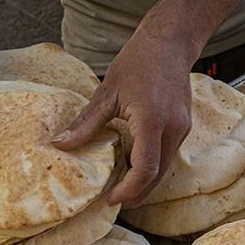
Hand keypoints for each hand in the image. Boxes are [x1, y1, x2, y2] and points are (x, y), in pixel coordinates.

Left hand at [52, 36, 191, 207]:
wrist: (169, 43)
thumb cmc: (137, 62)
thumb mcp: (107, 92)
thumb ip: (86, 123)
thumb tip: (60, 145)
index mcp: (151, 120)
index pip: (145, 168)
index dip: (128, 189)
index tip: (111, 198)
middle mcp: (172, 128)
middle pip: (157, 176)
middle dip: (136, 193)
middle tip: (114, 200)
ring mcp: (182, 128)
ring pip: (165, 168)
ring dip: (144, 180)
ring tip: (121, 185)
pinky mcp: (183, 126)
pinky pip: (168, 155)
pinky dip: (152, 165)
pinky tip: (133, 162)